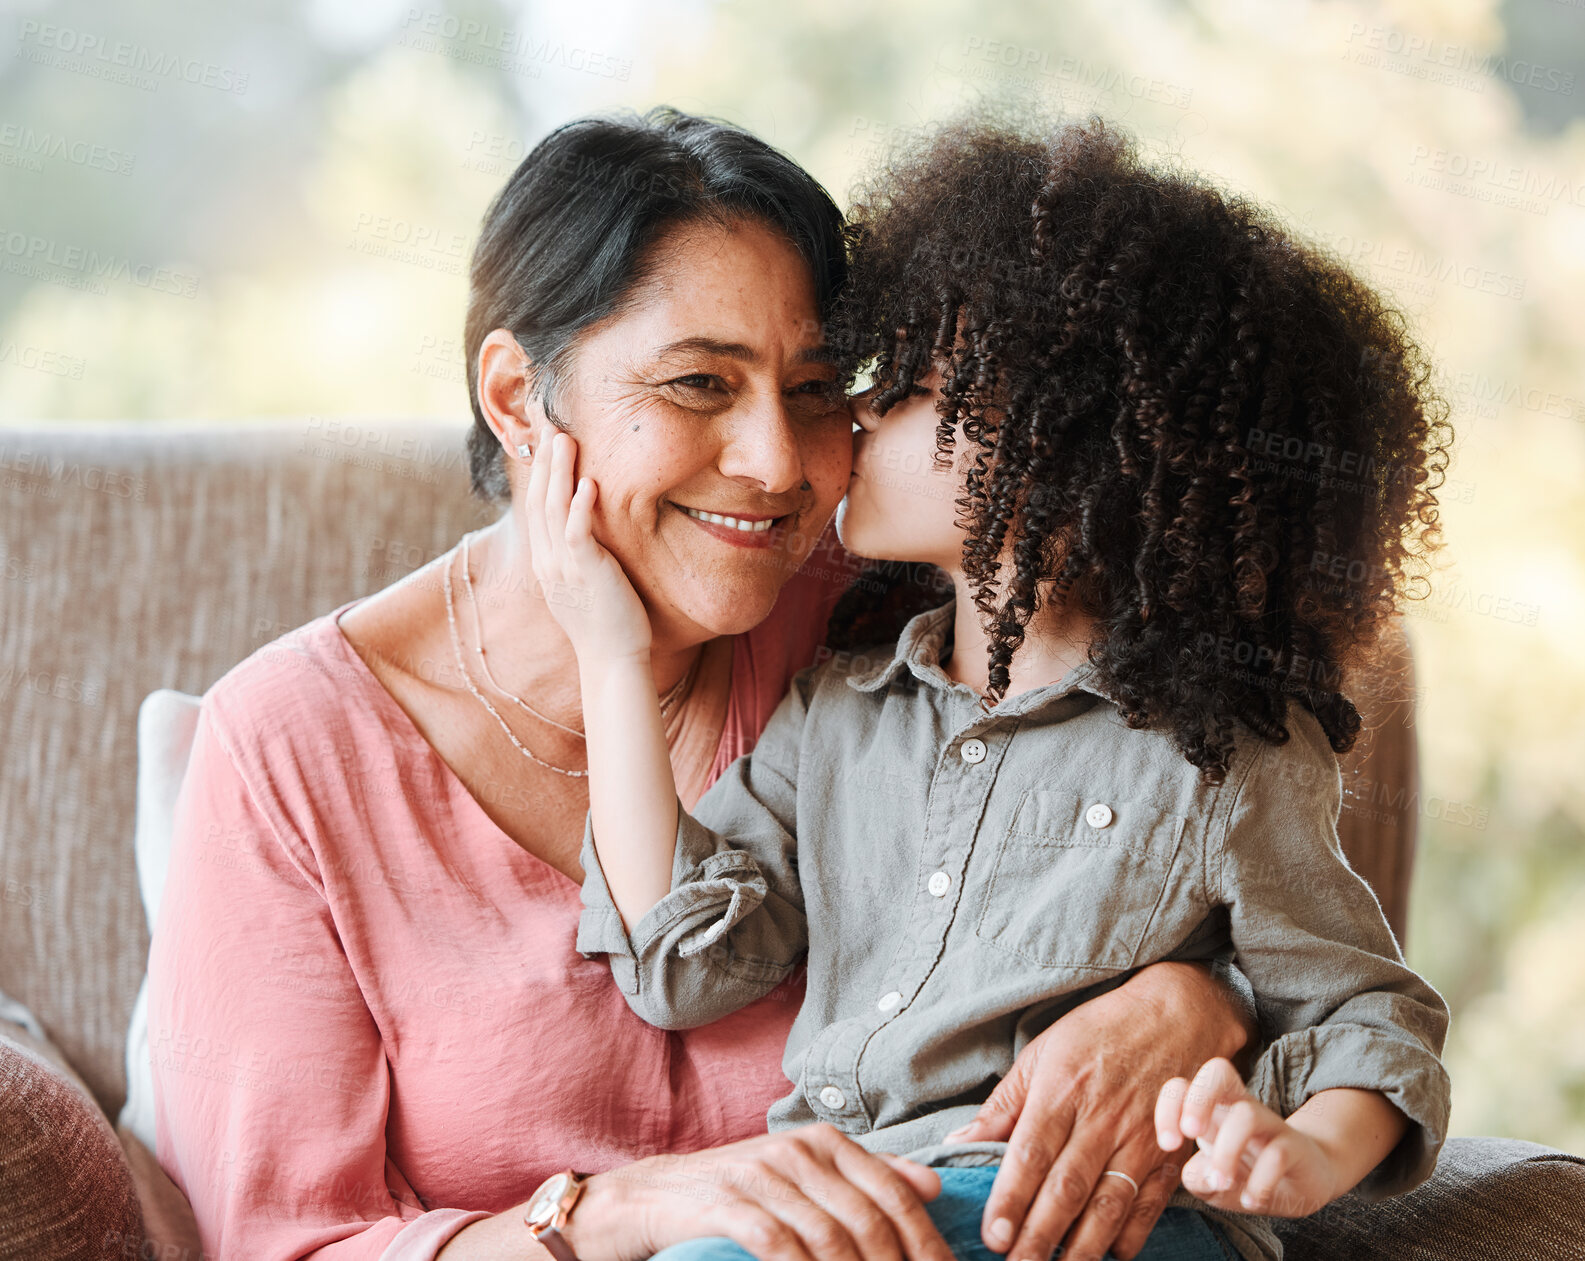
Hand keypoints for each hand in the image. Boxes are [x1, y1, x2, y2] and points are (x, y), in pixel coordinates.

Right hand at [525, 430, 651, 663]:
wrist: (610, 661)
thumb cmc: (605, 625)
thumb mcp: (582, 585)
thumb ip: (578, 557)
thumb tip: (585, 535)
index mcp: (547, 562)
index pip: (537, 507)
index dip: (540, 472)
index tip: (545, 442)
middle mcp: (548, 561)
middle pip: (539, 500)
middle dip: (544, 460)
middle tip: (549, 424)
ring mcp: (564, 567)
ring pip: (554, 509)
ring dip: (559, 472)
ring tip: (566, 439)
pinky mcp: (586, 573)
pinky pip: (578, 534)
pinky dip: (581, 506)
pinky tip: (588, 482)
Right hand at [566, 1123, 953, 1260]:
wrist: (648, 1196)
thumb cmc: (735, 1190)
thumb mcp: (802, 1174)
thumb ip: (865, 1175)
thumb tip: (932, 1184)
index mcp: (825, 1142)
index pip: (894, 1194)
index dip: (925, 1244)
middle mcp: (798, 1150)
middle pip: (869, 1220)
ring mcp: (761, 1174)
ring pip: (831, 1237)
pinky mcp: (726, 1203)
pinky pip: (779, 1244)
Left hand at [938, 961, 1254, 1260]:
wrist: (1176, 1015)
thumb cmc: (1099, 1032)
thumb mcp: (1042, 1053)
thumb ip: (1002, 1105)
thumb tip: (959, 1143)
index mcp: (1062, 1090)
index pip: (1030, 1154)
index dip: (1010, 1199)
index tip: (992, 1236)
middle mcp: (1101, 1118)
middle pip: (1066, 1189)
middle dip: (1038, 1237)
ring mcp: (1140, 1138)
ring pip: (1107, 1205)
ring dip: (1081, 1248)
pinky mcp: (1169, 1153)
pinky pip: (1149, 1205)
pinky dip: (1131, 1236)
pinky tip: (1111, 1256)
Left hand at [1156, 1057, 1338, 1217]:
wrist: (1303, 1180)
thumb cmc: (1246, 1174)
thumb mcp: (1212, 1182)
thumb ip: (1197, 1178)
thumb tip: (1202, 1176)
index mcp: (1213, 1110)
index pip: (1183, 1086)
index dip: (1168, 1107)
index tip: (1169, 1145)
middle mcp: (1240, 1108)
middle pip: (1218, 1070)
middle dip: (1197, 1100)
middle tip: (1191, 1133)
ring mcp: (1270, 1125)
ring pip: (1246, 1115)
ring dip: (1226, 1152)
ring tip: (1221, 1182)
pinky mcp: (1296, 1148)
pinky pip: (1278, 1154)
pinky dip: (1259, 1182)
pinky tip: (1252, 1201)